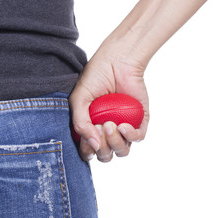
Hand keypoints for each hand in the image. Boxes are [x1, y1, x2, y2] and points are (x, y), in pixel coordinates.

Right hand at [69, 43, 149, 161]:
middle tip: (100, 125)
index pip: (88, 151)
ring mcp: (124, 128)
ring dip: (115, 142)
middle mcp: (107, 132)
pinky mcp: (140, 122)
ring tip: (110, 124)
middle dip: (102, 147)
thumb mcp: (78, 99)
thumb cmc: (95, 77)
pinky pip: (138, 138)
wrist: (116, 60)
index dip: (87, 149)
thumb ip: (80, 123)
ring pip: (122, 151)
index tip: (88, 132)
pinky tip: (123, 125)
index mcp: (90, 129)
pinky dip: (131, 135)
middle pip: (105, 155)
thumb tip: (93, 145)